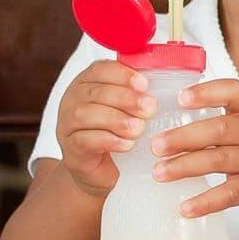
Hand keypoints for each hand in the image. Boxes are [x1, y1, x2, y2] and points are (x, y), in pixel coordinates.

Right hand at [55, 60, 157, 196]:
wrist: (100, 170)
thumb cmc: (116, 132)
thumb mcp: (127, 107)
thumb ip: (140, 90)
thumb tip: (170, 72)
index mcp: (87, 83)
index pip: (100, 69)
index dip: (122, 74)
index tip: (144, 84)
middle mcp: (73, 100)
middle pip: (95, 92)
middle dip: (125, 98)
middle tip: (149, 108)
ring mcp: (67, 125)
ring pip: (86, 115)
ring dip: (116, 120)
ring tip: (139, 128)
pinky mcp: (71, 150)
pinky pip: (85, 141)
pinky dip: (108, 141)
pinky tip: (127, 144)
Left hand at [150, 79, 238, 218]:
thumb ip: (230, 116)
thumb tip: (180, 113)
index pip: (232, 91)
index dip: (206, 92)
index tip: (180, 97)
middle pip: (219, 129)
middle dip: (184, 137)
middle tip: (155, 145)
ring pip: (219, 160)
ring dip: (185, 166)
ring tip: (159, 173)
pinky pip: (229, 194)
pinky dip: (205, 202)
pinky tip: (184, 208)